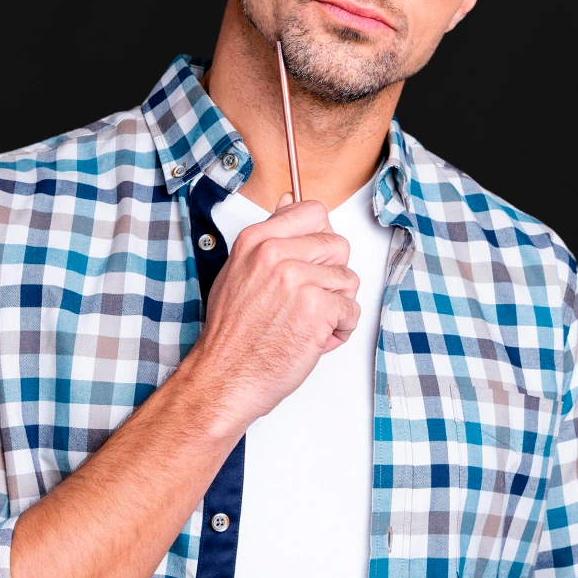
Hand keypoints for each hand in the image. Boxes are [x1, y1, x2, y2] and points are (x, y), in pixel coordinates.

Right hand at [185, 195, 360, 427]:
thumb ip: (268, 239)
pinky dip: (341, 329)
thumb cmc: (232, 334)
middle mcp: (276, 253)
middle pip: (338, 246)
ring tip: (311, 322)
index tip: (315, 259)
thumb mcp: (239, 272)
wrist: (226, 376)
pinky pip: (351, 310)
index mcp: (257, 240)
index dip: (322, 239)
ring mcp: (296, 279)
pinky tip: (317, 339)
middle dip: (332, 276)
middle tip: (311, 300)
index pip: (313, 213)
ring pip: (348, 279)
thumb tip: (288, 201)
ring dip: (337, 306)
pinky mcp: (315, 307)